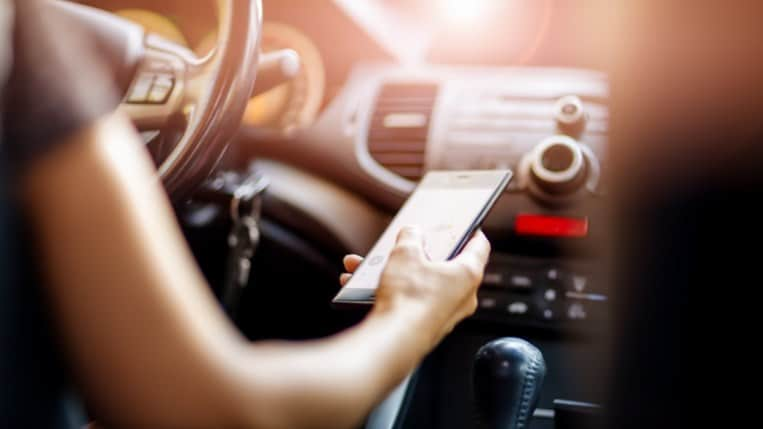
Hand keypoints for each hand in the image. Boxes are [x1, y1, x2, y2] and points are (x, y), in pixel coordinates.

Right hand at [341, 226, 490, 348]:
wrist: (393, 341)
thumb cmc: (409, 300)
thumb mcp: (405, 254)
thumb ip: (410, 238)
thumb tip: (412, 233)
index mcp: (468, 274)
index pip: (479, 245)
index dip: (471, 230)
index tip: (465, 224)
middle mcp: (462, 296)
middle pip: (446, 265)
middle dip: (421, 253)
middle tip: (410, 243)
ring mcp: (445, 314)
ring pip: (421, 284)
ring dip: (396, 272)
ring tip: (371, 266)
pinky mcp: (426, 326)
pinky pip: (409, 301)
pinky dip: (391, 291)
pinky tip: (362, 286)